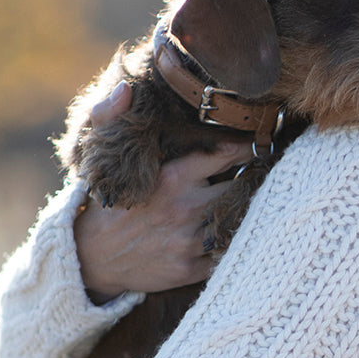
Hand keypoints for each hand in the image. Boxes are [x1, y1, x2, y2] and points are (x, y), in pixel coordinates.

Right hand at [74, 83, 250, 302]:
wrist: (92, 260)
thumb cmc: (108, 205)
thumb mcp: (105, 158)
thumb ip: (111, 116)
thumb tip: (125, 88)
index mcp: (172, 177)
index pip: (226, 154)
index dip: (249, 146)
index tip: (261, 142)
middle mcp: (185, 209)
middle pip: (241, 187)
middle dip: (256, 178)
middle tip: (266, 171)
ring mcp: (189, 242)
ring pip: (239, 221)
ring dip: (249, 210)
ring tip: (260, 199)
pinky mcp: (190, 268)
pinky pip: (227, 253)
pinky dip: (235, 241)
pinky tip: (239, 233)